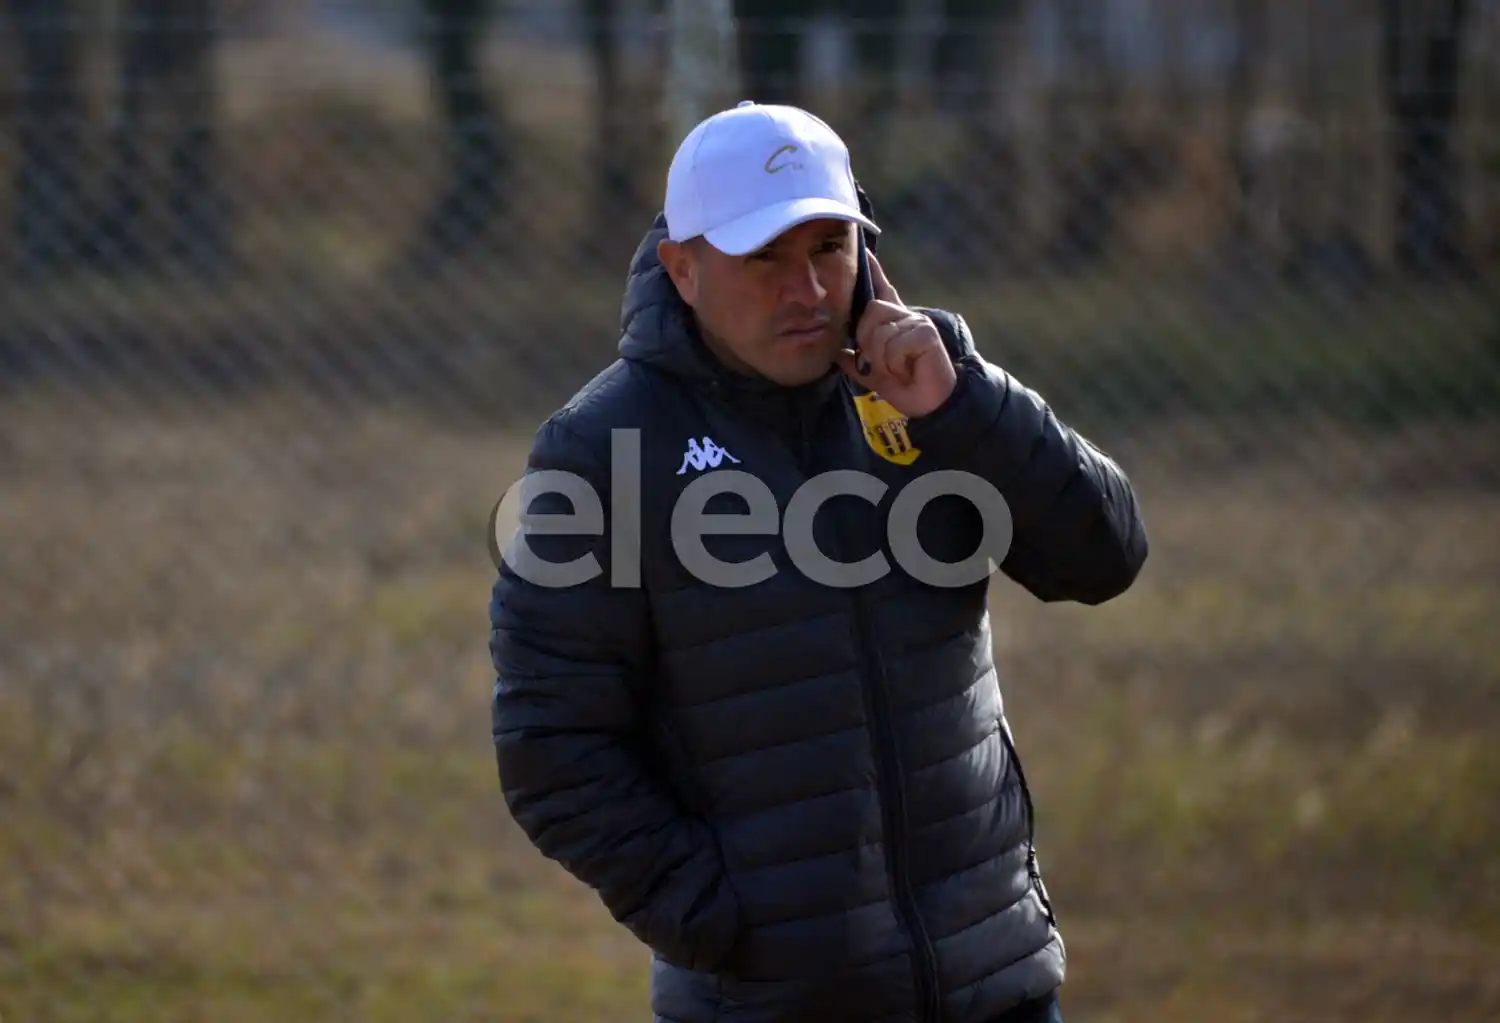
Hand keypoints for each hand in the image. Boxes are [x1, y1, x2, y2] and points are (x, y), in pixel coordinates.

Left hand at [835, 251, 956, 418]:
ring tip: (897, 369)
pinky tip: (908, 369)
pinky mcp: (926, 333)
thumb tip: (837, 353)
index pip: (881, 290)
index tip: (864, 252)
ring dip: (882, 358)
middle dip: (868, 341)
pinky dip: (895, 363)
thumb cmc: (905, 387)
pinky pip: (895, 344)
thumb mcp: (874, 375)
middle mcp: (905, 316)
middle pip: (871, 310)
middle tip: (881, 363)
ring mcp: (917, 322)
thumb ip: (855, 363)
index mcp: (893, 323)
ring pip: (881, 330)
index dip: (873, 272)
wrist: (930, 405)